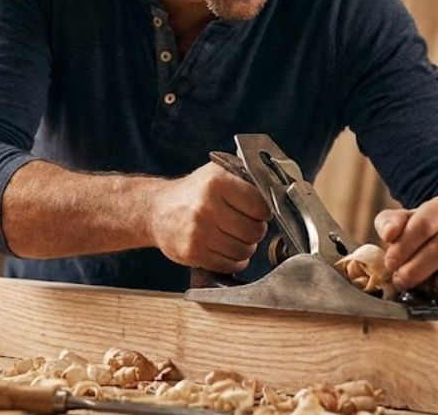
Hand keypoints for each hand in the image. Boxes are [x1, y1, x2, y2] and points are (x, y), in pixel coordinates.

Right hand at [148, 162, 271, 272]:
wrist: (157, 211)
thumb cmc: (193, 193)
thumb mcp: (217, 173)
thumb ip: (246, 180)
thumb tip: (279, 193)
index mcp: (217, 182)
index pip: (261, 206)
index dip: (263, 212)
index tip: (258, 212)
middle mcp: (206, 206)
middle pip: (254, 231)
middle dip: (255, 231)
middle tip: (246, 226)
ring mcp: (198, 231)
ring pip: (244, 250)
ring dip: (245, 248)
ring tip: (234, 237)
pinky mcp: (192, 253)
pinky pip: (229, 264)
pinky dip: (233, 261)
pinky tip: (225, 249)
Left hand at [374, 193, 437, 306]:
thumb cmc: (427, 232)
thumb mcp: (406, 221)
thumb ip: (390, 222)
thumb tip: (389, 234)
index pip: (425, 223)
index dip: (403, 247)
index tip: (390, 262)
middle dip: (413, 270)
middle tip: (399, 281)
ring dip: (431, 286)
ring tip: (420, 285)